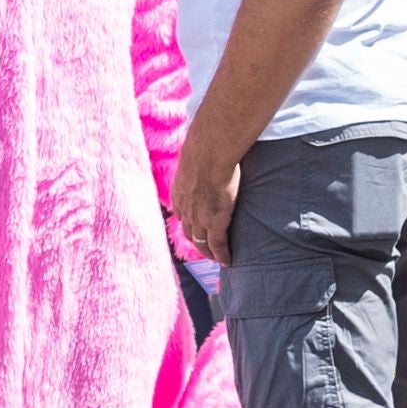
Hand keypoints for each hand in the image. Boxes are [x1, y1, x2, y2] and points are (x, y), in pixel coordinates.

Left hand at [176, 138, 240, 256]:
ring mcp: (199, 218)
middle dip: (196, 242)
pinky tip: (227, 261)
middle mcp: (185, 209)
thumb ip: (196, 159)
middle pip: (189, 232)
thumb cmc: (204, 147)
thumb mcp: (193, 155)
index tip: (194, 228)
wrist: (209, 153)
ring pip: (201, 242)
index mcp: (179, 193)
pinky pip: (218, 245)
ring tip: (217, 258)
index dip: (188, 222)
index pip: (181, 214)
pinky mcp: (215, 222)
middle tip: (205, 249)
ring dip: (208, 252)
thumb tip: (203, 146)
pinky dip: (222, 255)